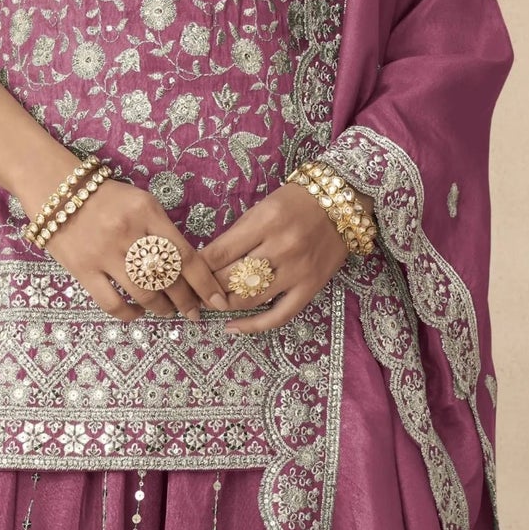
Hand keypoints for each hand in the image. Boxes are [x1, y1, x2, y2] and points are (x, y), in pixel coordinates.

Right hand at [43, 177, 228, 319]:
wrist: (55, 190)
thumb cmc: (104, 197)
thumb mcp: (141, 202)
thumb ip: (162, 231)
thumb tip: (186, 269)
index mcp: (148, 212)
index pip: (186, 255)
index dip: (205, 284)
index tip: (217, 301)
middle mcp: (128, 233)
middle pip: (169, 278)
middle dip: (186, 301)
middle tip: (193, 311)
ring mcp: (104, 253)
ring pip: (144, 294)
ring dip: (161, 308)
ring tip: (166, 311)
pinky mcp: (82, 270)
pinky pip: (112, 303)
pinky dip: (130, 314)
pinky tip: (137, 312)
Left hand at [200, 182, 348, 333]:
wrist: (343, 204)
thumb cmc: (297, 202)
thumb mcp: (262, 207)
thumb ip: (237, 235)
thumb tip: (207, 263)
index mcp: (265, 222)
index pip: (219, 253)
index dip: (197, 269)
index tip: (185, 274)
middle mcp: (281, 248)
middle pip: (231, 279)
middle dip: (207, 288)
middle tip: (193, 291)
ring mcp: (297, 271)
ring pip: (250, 299)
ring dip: (224, 304)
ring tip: (211, 303)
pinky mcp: (310, 288)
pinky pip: (279, 315)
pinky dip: (253, 326)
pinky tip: (233, 327)